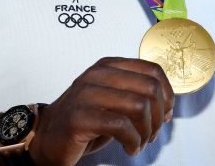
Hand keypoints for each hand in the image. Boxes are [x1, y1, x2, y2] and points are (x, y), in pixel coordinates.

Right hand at [28, 57, 173, 165]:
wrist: (46, 138)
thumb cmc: (85, 120)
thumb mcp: (114, 100)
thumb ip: (138, 95)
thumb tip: (169, 107)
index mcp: (109, 65)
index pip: (153, 70)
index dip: (167, 94)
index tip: (165, 114)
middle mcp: (99, 74)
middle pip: (150, 88)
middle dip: (159, 116)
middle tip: (152, 133)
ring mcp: (88, 93)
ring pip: (139, 106)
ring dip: (147, 131)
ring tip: (140, 142)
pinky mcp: (81, 116)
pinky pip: (122, 126)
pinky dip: (133, 141)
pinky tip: (130, 148)